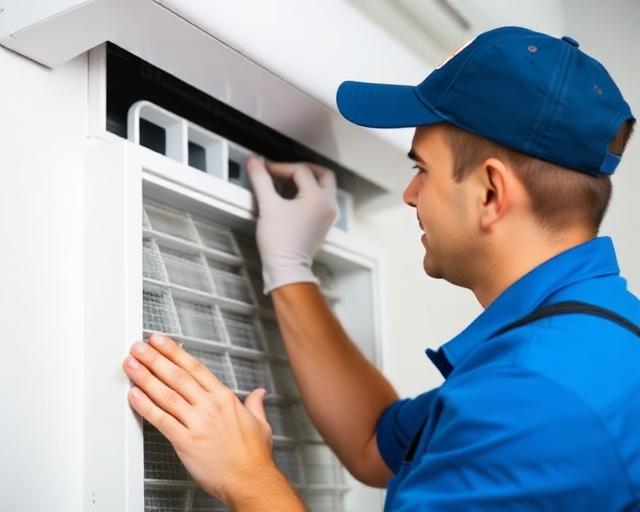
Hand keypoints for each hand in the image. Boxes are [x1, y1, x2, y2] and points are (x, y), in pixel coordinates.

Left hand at [122, 333, 303, 508]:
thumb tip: (258, 393)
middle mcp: (210, 407)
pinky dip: (146, 406)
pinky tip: (134, 396)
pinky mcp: (186, 442)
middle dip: (155, 358)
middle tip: (139, 347)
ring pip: (166, 394)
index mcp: (225, 398)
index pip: (195, 367)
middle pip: (177, 375)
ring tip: (131, 365)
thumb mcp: (260, 423)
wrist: (251, 480)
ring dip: (145, 377)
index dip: (175, 352)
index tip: (161, 341)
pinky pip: (161, 420)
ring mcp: (197, 423)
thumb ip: (255, 404)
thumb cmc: (253, 456)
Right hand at [246, 157, 338, 293]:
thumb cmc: (280, 243)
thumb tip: (255, 163)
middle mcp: (328, 205)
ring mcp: (328, 215)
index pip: (301, 171)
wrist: (286, 268)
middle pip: (323, 174)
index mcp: (318, 198)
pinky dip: (309, 193)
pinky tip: (292, 197)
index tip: (265, 170)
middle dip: (303, 169)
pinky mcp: (323, 223)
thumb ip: (261, 180)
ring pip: (324, 187)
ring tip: (287, 182)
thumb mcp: (268, 206)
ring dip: (307, 181)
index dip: (280, 167)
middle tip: (286, 169)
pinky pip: (321, 200)